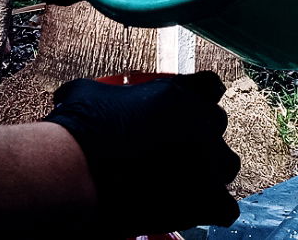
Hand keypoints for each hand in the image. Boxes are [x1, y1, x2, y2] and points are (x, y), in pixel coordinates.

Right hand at [45, 74, 241, 232]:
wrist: (77, 173)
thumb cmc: (78, 132)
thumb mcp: (86, 94)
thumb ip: (98, 91)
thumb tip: (70, 95)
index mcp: (178, 94)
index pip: (209, 87)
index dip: (199, 100)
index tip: (186, 114)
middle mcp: (201, 122)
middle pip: (217, 125)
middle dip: (200, 138)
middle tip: (173, 154)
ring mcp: (208, 160)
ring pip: (227, 166)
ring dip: (210, 174)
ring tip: (180, 184)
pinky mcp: (207, 198)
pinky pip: (225, 207)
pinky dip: (211, 211)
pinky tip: (189, 210)